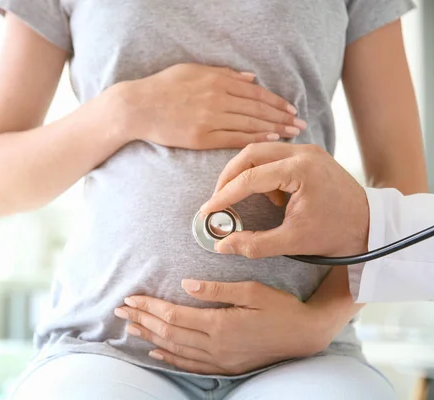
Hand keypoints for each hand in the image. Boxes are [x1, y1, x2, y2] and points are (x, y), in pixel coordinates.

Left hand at [114, 279, 332, 374]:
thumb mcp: (252, 291)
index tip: (131, 297)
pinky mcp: (226, 367)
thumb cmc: (281, 308)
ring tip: (130, 327)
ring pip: (175, 349)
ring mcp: (220, 360)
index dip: (149, 307)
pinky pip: (191, 365)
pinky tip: (157, 352)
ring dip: (150, 337)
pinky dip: (170, 358)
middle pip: (168, 333)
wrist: (306, 336)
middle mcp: (215, 346)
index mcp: (219, 324)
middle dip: (142, 320)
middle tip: (120, 310)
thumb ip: (217, 289)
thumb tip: (186, 284)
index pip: (173, 315)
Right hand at [117, 64, 305, 148]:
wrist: (138, 107)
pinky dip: (254, 139)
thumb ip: (223, 73)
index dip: (276, 101)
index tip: (291, 108)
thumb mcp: (192, 70)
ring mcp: (210, 119)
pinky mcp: (202, 137)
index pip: (255, 93)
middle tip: (300, 124)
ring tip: (291, 134)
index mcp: (217, 81)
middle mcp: (217, 99)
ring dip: (274, 129)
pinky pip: (234, 138)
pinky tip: (269, 140)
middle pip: (258, 109)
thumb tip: (250, 78)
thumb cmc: (163, 86)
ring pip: (250, 124)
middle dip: (282, 117)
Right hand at [200, 142, 369, 257]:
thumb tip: (221, 245)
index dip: (224, 196)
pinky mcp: (308, 155)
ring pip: (260, 151)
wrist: (372, 226)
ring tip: (236, 198)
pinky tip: (264, 195)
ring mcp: (307, 151)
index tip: (208, 211)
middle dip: (228, 177)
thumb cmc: (337, 233)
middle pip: (250, 153)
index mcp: (300, 170)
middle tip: (216, 200)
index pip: (249, 178)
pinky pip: (273, 155)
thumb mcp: (293, 242)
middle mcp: (303, 152)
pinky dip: (260, 172)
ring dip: (243, 172)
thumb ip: (254, 244)